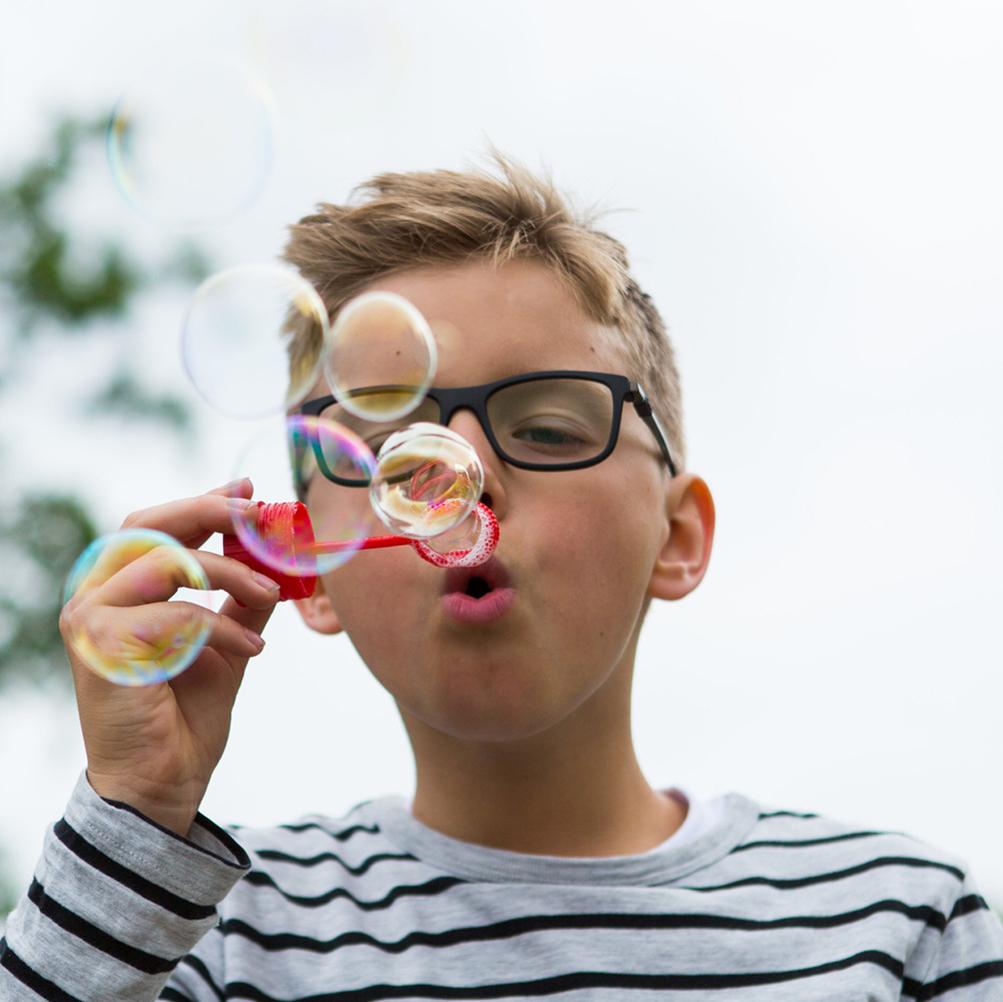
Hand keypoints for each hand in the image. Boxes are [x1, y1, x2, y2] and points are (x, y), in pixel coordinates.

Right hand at [60, 479, 279, 835]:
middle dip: (210, 512)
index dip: (202, 501)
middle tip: (259, 515)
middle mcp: (95, 597)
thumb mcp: (226, 644)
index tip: (249, 490)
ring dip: (229, 572)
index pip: (154, 526)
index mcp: (119, 590)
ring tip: (272, 593)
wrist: (162, 784)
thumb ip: (241, 600)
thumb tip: (275, 556)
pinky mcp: (102, 650)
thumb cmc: (186, 715)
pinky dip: (223, 627)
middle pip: (147, 526)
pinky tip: (254, 649)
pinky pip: (177, 616)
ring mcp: (90, 621)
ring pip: (167, 564)